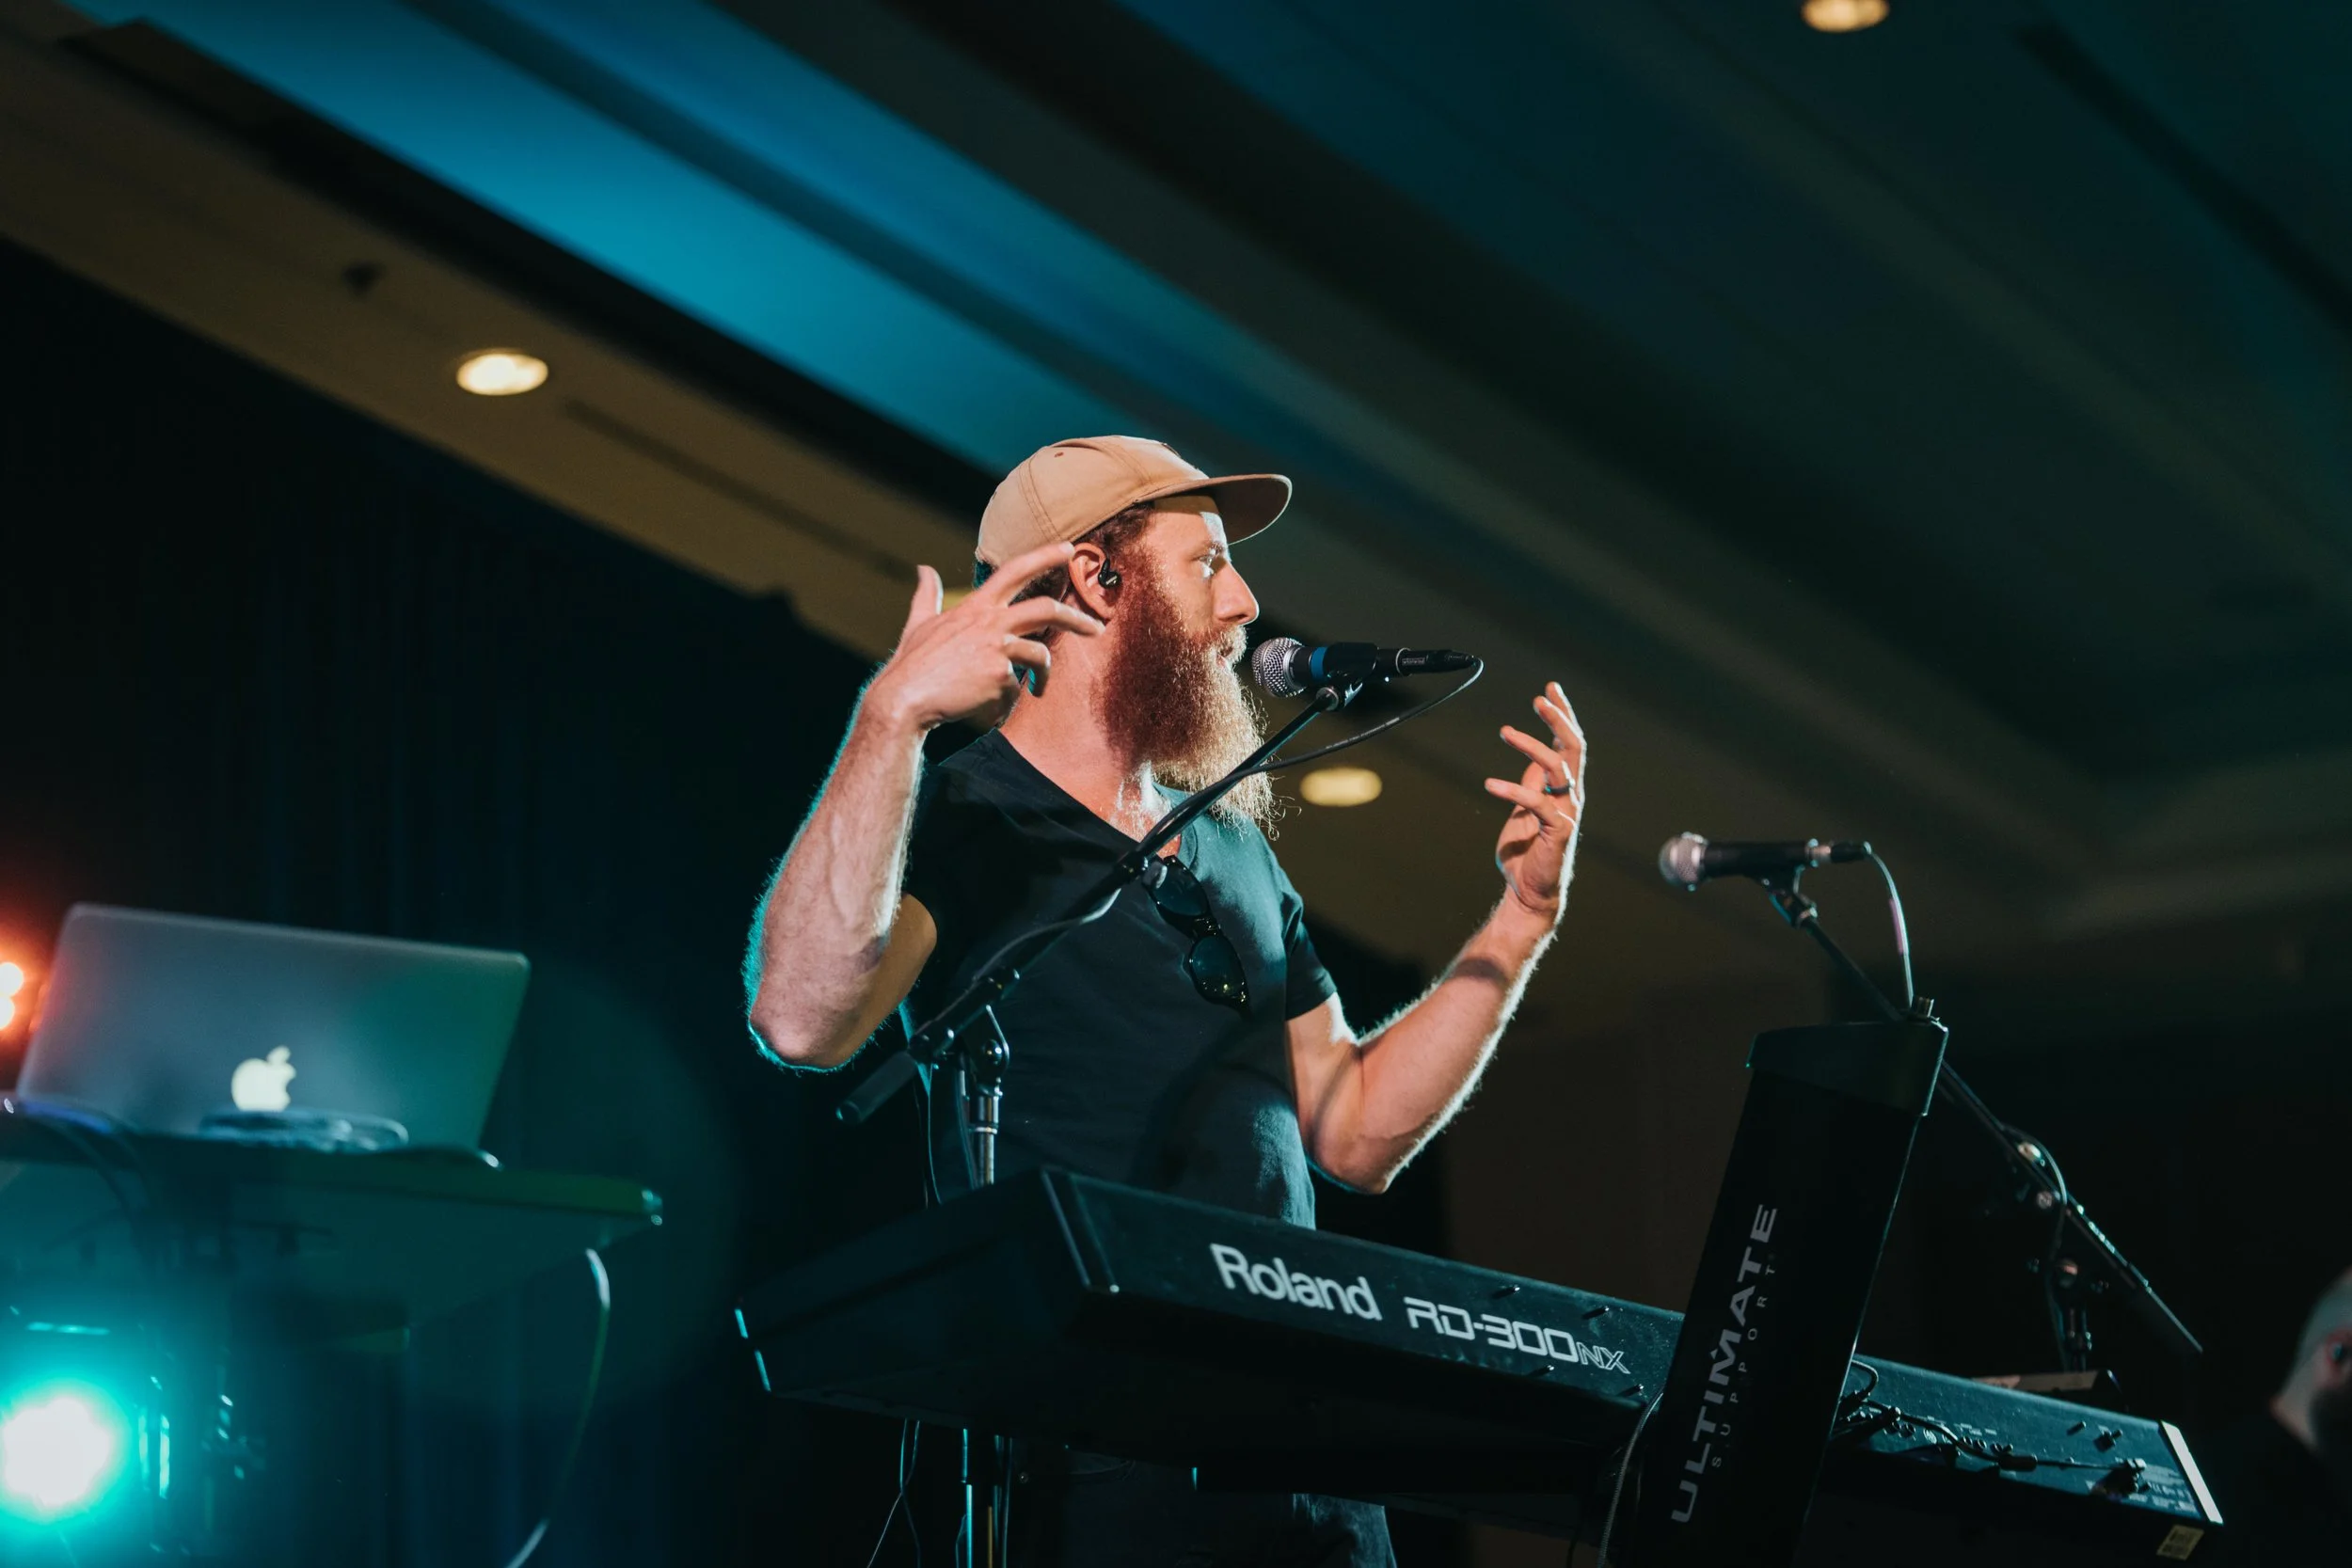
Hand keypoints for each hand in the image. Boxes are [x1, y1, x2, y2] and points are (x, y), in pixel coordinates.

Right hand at [865, 543, 1103, 732]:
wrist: (903, 699)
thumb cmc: (911, 664)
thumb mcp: (919, 623)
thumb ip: (926, 595)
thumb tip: (923, 568)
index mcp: (975, 607)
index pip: (1014, 570)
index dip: (1044, 556)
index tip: (1069, 549)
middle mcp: (989, 622)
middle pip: (1046, 609)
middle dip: (1077, 618)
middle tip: (1096, 628)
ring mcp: (996, 648)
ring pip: (1039, 656)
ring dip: (1045, 677)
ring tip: (1041, 689)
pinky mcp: (1000, 676)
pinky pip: (1015, 691)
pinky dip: (1005, 703)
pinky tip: (986, 709)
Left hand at [1483, 681, 1584, 922]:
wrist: (1529, 891)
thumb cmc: (1527, 852)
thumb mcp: (1526, 808)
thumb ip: (1532, 784)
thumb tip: (1530, 760)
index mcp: (1564, 788)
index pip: (1570, 743)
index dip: (1562, 714)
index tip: (1550, 688)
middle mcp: (1571, 795)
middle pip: (1574, 748)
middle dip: (1559, 719)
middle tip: (1540, 698)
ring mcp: (1567, 812)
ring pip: (1558, 767)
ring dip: (1532, 745)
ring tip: (1506, 731)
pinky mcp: (1557, 831)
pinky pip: (1537, 802)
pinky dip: (1513, 790)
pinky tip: (1489, 784)